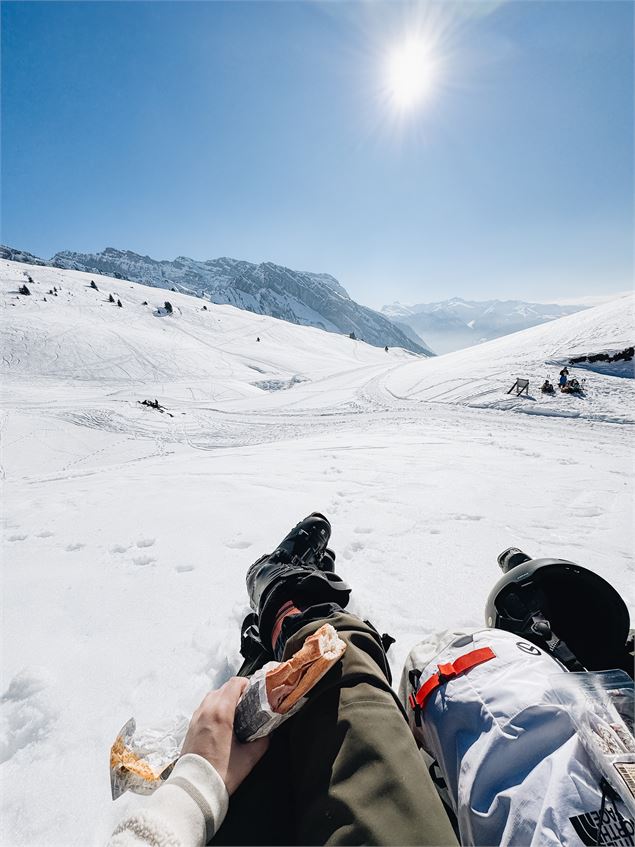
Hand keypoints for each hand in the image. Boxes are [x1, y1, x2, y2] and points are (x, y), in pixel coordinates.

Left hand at [181, 677, 268, 793]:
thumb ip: (262, 742)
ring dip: (224, 699)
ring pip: (211, 696)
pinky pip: (203, 708)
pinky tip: (221, 724)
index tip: (254, 693)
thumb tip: (267, 734)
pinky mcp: (190, 727)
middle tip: (247, 704)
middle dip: (236, 692)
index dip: (247, 684)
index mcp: (221, 713)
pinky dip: (213, 708)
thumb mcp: (248, 758)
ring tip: (234, 712)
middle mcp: (206, 710)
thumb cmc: (221, 774)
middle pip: (223, 688)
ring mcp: (196, 718)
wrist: (195, 788)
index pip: (234, 684)